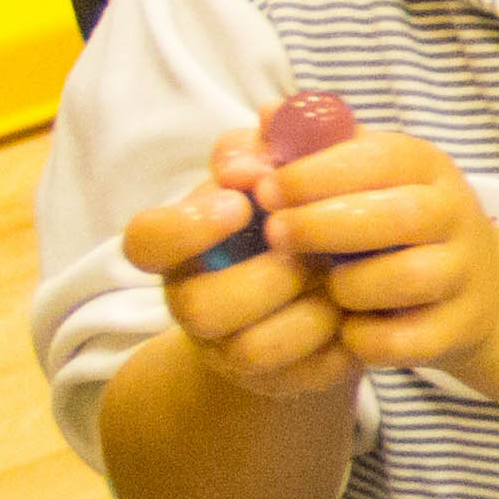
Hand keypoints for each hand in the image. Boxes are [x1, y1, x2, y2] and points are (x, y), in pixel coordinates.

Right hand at [123, 130, 359, 404]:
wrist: (337, 283)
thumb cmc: (299, 215)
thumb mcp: (287, 174)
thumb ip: (275, 144)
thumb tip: (272, 115)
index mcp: (182, 244)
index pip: (144, 239)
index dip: (186, 226)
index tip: (241, 203)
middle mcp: (191, 300)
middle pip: (201, 306)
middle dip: (271, 275)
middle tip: (312, 251)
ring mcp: (230, 349)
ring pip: (255, 348)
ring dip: (311, 309)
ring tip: (338, 282)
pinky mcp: (279, 383)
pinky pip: (307, 374)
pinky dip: (341, 342)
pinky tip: (354, 315)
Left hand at [250, 126, 498, 376]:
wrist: (471, 286)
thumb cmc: (386, 220)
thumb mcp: (354, 173)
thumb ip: (301, 145)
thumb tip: (264, 116)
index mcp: (427, 166)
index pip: (379, 158)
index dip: (316, 173)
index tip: (266, 190)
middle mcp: (455, 213)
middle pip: (396, 216)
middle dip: (323, 226)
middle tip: (276, 236)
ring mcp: (463, 272)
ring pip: (404, 278)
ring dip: (347, 285)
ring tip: (323, 286)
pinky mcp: (460, 327)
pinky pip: (404, 339)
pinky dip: (364, 337)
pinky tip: (346, 327)